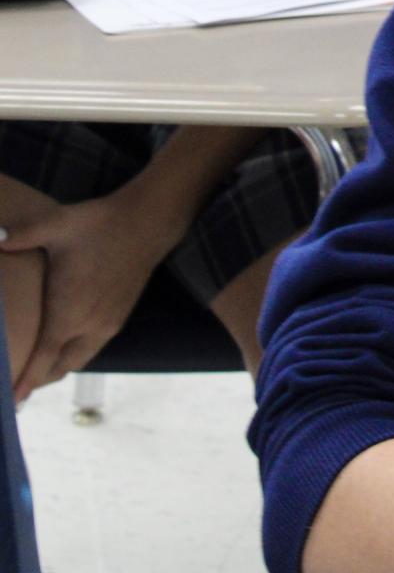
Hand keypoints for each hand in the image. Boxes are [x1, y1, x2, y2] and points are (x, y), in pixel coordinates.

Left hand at [0, 191, 174, 399]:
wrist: (148, 222)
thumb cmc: (100, 225)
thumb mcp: (58, 225)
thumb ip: (23, 235)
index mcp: (69, 313)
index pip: (42, 360)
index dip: (24, 383)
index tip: (11, 403)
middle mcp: (89, 326)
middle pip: (60, 369)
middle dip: (38, 379)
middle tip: (18, 381)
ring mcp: (108, 324)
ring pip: (78, 360)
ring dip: (58, 366)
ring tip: (39, 365)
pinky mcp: (120, 317)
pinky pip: (92, 347)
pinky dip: (74, 353)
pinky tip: (65, 341)